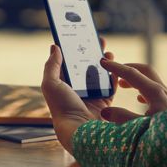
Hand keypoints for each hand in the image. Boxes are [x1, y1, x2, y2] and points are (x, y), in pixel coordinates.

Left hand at [41, 39, 116, 153]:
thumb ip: (51, 65)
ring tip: (107, 50)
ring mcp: (91, 94)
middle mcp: (77, 88)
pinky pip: (111, 84)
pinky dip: (114, 74)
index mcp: (63, 84)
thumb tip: (54, 46)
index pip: (68, 61)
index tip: (80, 35)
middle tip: (97, 39)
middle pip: (85, 65)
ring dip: (104, 60)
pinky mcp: (105, 101)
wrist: (80, 131)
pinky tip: (115, 64)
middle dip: (91, 51)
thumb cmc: (62, 107)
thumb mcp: (51, 84)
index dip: (74, 48)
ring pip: (99, 73)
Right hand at [99, 59, 166, 123]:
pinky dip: (143, 89)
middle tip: (112, 72)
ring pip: (150, 80)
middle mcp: (163, 91)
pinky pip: (155, 91)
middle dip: (127, 68)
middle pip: (144, 70)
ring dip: (135, 79)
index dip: (116, 67)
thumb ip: (122, 119)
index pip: (132, 73)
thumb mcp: (141, 129)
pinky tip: (139, 100)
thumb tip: (105, 112)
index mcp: (154, 92)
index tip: (102, 62)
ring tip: (121, 85)